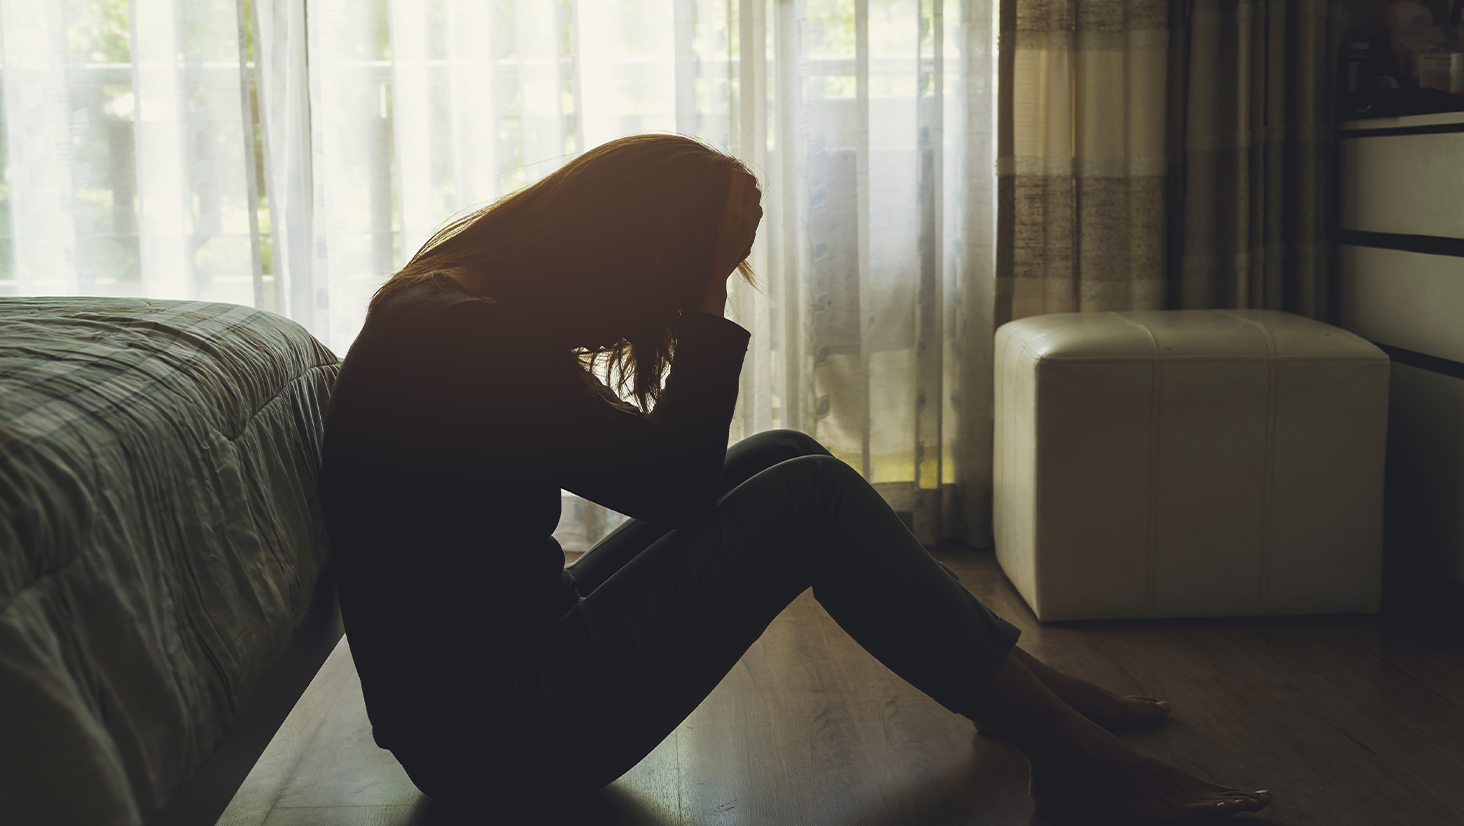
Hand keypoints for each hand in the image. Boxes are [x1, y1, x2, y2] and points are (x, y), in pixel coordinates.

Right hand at [701, 170, 761, 315]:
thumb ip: (699, 201)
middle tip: (728, 178)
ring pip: (757, 199)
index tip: (722, 170)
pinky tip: (736, 210)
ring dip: (747, 192)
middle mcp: (744, 219)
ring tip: (733, 193)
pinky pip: (757, 213)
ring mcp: (750, 228)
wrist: (708, 278)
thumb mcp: (693, 222)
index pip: (741, 178)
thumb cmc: (694, 249)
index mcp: (731, 212)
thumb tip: (696, 182)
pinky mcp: (751, 237)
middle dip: (741, 179)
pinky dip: (750, 207)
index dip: (732, 171)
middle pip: (752, 185)